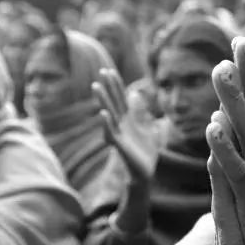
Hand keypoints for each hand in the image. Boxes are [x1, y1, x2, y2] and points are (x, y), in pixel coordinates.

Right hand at [93, 68, 159, 184]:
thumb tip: (137, 96)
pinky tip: (103, 113)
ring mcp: (119, 134)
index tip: (109, 70)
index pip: (121, 99)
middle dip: (108, 87)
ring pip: (109, 114)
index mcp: (128, 120)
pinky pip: (111, 132)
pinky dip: (107, 123)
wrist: (145, 174)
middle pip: (114, 102)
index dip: (116, 85)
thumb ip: (141, 113)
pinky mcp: (119, 146)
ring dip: (103, 101)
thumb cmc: (145, 153)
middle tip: (102, 71)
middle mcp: (121, 125)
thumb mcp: (147, 128)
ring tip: (96, 87)